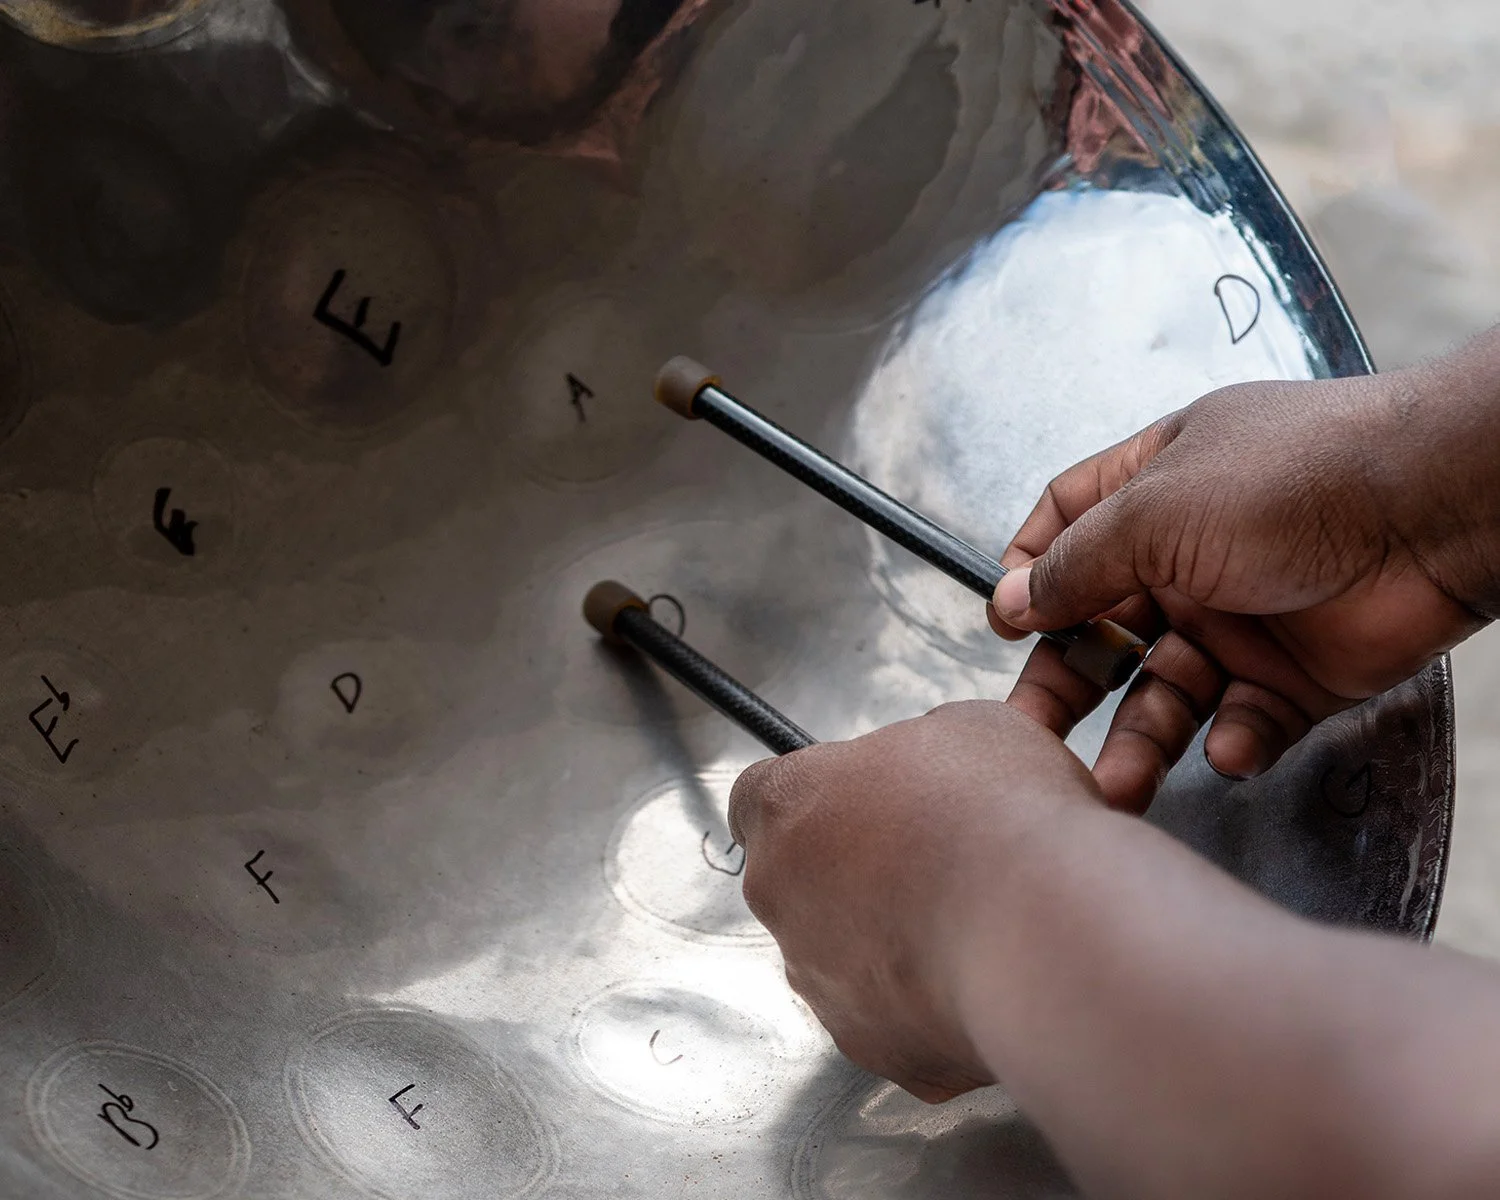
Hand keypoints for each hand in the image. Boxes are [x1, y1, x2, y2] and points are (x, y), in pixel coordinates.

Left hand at [728, 700, 1100, 1101]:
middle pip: (798, 879)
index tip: (859, 800)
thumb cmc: (1001, 818)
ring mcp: (817, 979)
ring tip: (969, 922)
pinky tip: (980, 975)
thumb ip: (917, 749)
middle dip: (854, 872)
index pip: (760, 795)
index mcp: (789, 804)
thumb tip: (931, 766)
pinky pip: (887, 1019)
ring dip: (887, 940)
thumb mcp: (967, 729)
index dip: (816, 797)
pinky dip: (925, 1002)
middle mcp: (780, 893)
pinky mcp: (866, 1044)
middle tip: (932, 860)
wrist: (1044, 931)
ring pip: (838, 955)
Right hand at [989, 360, 1493, 811]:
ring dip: (1142, 740)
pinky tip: (1232, 746)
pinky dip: (1234, 741)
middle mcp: (1189, 556)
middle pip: (1103, 629)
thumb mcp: (1154, 510)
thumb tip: (1010, 601)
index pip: (1065, 528)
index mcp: (1152, 490)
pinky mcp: (1294, 676)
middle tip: (1034, 736)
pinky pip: (1244, 722)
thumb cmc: (1295, 480)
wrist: (1433, 513)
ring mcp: (1241, 618)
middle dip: (1066, 683)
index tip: (1005, 623)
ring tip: (1121, 784)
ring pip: (1167, 694)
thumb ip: (1076, 564)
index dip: (1030, 574)